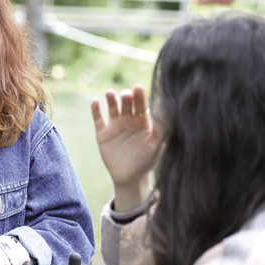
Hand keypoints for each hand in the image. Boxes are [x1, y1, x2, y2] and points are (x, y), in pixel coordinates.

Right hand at [91, 86, 160, 211]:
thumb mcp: (156, 144)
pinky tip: (95, 102)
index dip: (140, 96)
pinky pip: (98, 119)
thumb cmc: (147, 160)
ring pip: (112, 108)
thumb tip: (169, 109)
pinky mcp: (102, 133)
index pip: (141, 104)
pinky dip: (95, 110)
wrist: (130, 176)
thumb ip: (162, 127)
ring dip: (111, 99)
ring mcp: (115, 125)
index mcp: (143, 120)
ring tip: (110, 94)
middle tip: (126, 94)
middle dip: (126, 98)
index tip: (138, 88)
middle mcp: (129, 120)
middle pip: (127, 104)